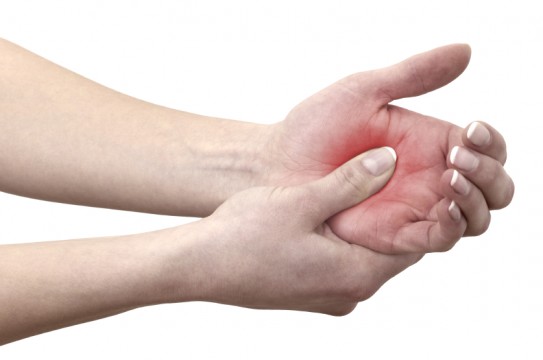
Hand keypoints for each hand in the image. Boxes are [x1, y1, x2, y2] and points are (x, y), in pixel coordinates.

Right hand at [193, 148, 419, 314]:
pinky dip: (344, 240)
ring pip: (364, 256)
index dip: (421, 211)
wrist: (197, 267)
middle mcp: (348, 294)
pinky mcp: (310, 293)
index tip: (420, 181)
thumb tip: (388, 161)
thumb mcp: (301, 201)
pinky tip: (329, 215)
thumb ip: (350, 182)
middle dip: (391, 216)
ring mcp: (328, 297)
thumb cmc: (242, 238)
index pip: (412, 245)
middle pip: (389, 251)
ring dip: (365, 226)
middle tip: (389, 177)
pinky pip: (342, 264)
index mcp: (355, 275)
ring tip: (360, 191)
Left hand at [266, 44, 513, 252]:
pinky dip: (454, 224)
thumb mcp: (365, 92)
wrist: (277, 164)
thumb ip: (414, 75)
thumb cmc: (314, 127)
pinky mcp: (396, 234)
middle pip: (491, 187)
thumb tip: (466, 52)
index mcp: (429, 144)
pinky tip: (445, 204)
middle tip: (459, 156)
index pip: (486, 149)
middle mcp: (429, 178)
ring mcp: (415, 208)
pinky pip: (441, 238)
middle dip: (490, 173)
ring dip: (477, 198)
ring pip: (474, 217)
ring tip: (451, 175)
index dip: (491, 143)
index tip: (472, 131)